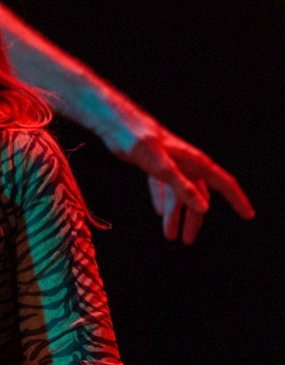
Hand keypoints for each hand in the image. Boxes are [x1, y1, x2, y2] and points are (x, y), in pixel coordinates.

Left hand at [117, 123, 254, 244]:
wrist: (117, 124)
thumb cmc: (141, 140)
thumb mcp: (162, 167)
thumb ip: (182, 188)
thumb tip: (203, 209)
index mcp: (196, 162)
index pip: (224, 184)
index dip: (237, 200)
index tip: (248, 215)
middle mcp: (187, 163)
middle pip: (198, 196)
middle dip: (194, 219)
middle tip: (188, 240)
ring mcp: (170, 164)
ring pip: (179, 195)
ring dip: (174, 215)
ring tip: (169, 236)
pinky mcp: (153, 164)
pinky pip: (163, 187)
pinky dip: (162, 201)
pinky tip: (158, 213)